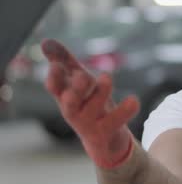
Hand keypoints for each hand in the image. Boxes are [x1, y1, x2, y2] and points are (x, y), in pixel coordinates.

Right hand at [42, 39, 139, 168]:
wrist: (105, 142)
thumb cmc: (88, 104)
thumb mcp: (77, 81)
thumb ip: (64, 61)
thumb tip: (45, 41)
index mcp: (66, 97)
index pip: (55, 88)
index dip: (55, 78)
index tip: (56, 66)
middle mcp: (75, 112)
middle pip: (70, 103)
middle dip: (76, 89)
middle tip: (83, 76)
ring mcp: (89, 125)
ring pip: (92, 111)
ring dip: (100, 94)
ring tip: (107, 77)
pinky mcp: (106, 133)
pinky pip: (114, 123)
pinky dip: (124, 111)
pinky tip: (134, 100)